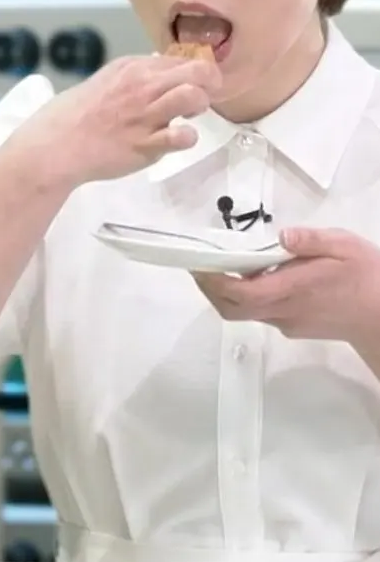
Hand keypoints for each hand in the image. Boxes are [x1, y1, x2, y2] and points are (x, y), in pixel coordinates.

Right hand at [17, 54, 220, 185]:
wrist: (56, 144)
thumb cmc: (78, 115)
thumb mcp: (108, 80)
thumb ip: (137, 76)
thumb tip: (164, 69)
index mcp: (133, 66)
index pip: (182, 57)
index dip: (196, 70)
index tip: (196, 83)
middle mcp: (142, 85)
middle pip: (198, 70)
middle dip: (211, 82)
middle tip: (205, 96)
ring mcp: (145, 114)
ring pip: (193, 96)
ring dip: (201, 105)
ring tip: (190, 116)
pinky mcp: (145, 143)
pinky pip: (182, 136)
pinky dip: (188, 137)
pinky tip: (179, 139)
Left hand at [192, 227, 379, 343]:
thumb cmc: (367, 276)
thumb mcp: (344, 246)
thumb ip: (311, 240)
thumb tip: (282, 235)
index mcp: (294, 289)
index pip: (242, 293)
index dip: (215, 282)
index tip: (198, 264)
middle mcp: (284, 311)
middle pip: (232, 309)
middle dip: (209, 289)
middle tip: (199, 265)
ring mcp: (287, 322)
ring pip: (244, 312)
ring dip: (225, 293)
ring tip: (220, 266)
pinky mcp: (293, 327)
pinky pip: (260, 313)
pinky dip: (246, 296)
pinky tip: (254, 276)